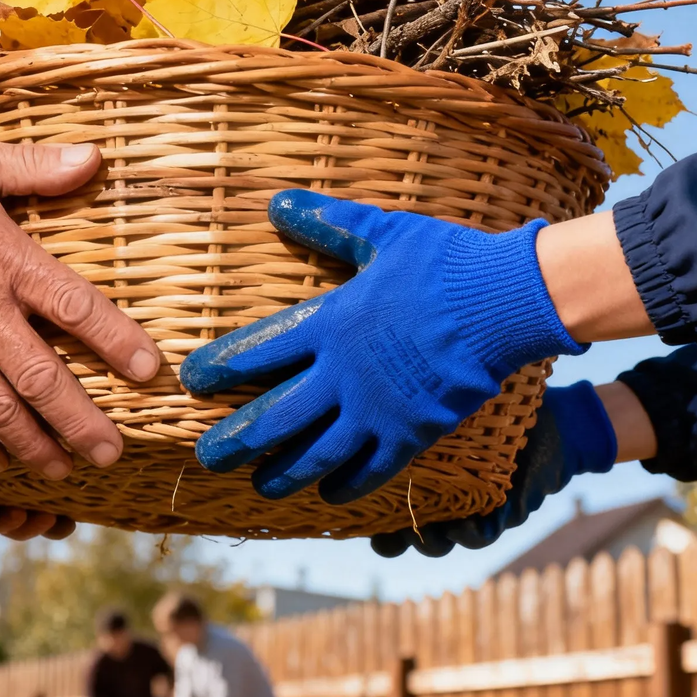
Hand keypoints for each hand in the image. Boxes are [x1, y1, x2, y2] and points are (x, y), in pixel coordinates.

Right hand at [0, 137, 160, 480]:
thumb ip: (37, 166)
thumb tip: (95, 157)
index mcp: (2, 256)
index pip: (73, 306)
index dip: (115, 340)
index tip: (149, 370)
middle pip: (39, 377)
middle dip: (79, 422)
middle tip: (111, 453)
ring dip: (34, 445)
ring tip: (66, 471)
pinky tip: (0, 465)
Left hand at [181, 192, 584, 503]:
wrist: (505, 300)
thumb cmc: (443, 261)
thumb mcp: (380, 233)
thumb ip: (326, 225)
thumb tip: (277, 201)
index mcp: (329, 324)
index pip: (256, 352)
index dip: (219, 369)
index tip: (191, 381)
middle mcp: (342, 374)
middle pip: (274, 417)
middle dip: (236, 441)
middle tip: (206, 457)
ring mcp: (376, 409)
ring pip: (315, 454)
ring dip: (282, 472)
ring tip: (257, 487)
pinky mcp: (412, 433)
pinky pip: (371, 469)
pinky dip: (346, 485)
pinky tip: (328, 495)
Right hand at [371, 380, 617, 556]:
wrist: (555, 418)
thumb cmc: (494, 398)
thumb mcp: (447, 395)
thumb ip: (414, 395)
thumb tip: (358, 371)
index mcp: (418, 470)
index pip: (376, 499)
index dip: (358, 512)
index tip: (345, 509)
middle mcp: (438, 494)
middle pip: (399, 532)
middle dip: (389, 541)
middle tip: (383, 537)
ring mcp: (466, 507)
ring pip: (436, 542)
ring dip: (428, 541)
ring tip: (427, 530)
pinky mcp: (501, 515)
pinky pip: (477, 536)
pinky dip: (467, 534)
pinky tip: (462, 523)